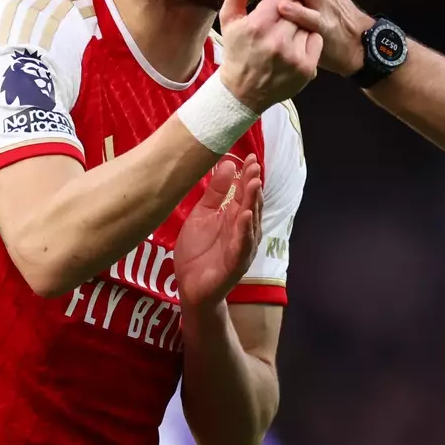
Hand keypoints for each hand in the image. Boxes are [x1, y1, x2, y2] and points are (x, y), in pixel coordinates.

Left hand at [174, 154, 263, 310]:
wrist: (190, 286)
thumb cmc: (197, 251)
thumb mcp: (202, 215)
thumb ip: (215, 193)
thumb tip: (228, 164)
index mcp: (234, 218)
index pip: (244, 193)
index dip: (248, 176)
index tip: (251, 157)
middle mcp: (243, 231)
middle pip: (250, 204)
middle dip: (253, 185)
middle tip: (255, 165)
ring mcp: (242, 247)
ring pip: (251, 223)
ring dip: (253, 203)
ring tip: (254, 184)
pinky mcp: (235, 263)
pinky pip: (242, 245)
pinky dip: (245, 231)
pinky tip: (245, 216)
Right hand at [217, 0, 322, 112]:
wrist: (243, 93)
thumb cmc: (236, 50)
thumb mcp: (230, 18)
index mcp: (258, 25)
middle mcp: (278, 41)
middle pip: (299, 4)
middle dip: (292, 3)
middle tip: (282, 11)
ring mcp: (294, 56)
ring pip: (309, 20)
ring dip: (301, 19)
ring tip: (285, 30)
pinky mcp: (307, 68)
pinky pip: (315, 39)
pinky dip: (307, 37)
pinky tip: (293, 44)